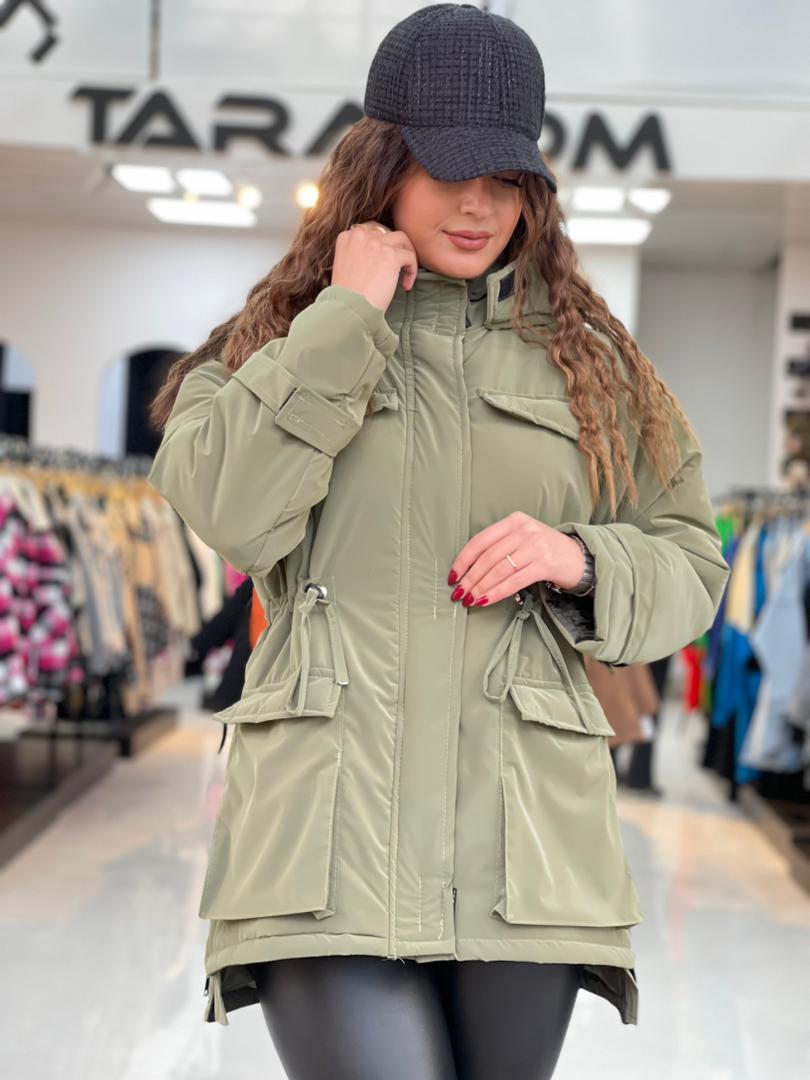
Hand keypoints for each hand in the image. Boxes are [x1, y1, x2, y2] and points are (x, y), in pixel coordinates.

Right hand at [331, 221, 418, 312]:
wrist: (349, 309)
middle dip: (395, 248)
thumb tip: (379, 256)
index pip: (370, 230)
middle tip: (398, 267)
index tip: (384, 262)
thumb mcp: (345, 268)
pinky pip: (410, 256)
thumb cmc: (346, 297)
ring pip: (402, 239)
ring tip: (405, 273)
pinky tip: (406, 286)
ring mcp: (376, 243)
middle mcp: (360, 236)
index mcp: (346, 237)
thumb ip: (358, 254)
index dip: (381, 245)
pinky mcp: (391, 255)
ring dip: (406, 255)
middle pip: (387, 232)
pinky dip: (412, 271)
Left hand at [447, 511, 585, 605]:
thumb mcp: (522, 538)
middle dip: (470, 578)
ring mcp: (536, 546)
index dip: (463, 560)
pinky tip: (486, 600)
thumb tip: (468, 570)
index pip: (481, 540)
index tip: (453, 576)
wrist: (579, 557)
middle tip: (459, 593)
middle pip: (488, 557)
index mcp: (514, 521)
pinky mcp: (545, 564)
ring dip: (480, 587)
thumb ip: (499, 546)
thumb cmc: (545, 550)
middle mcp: (524, 530)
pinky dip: (496, 593)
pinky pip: (514, 582)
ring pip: (499, 570)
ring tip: (470, 599)